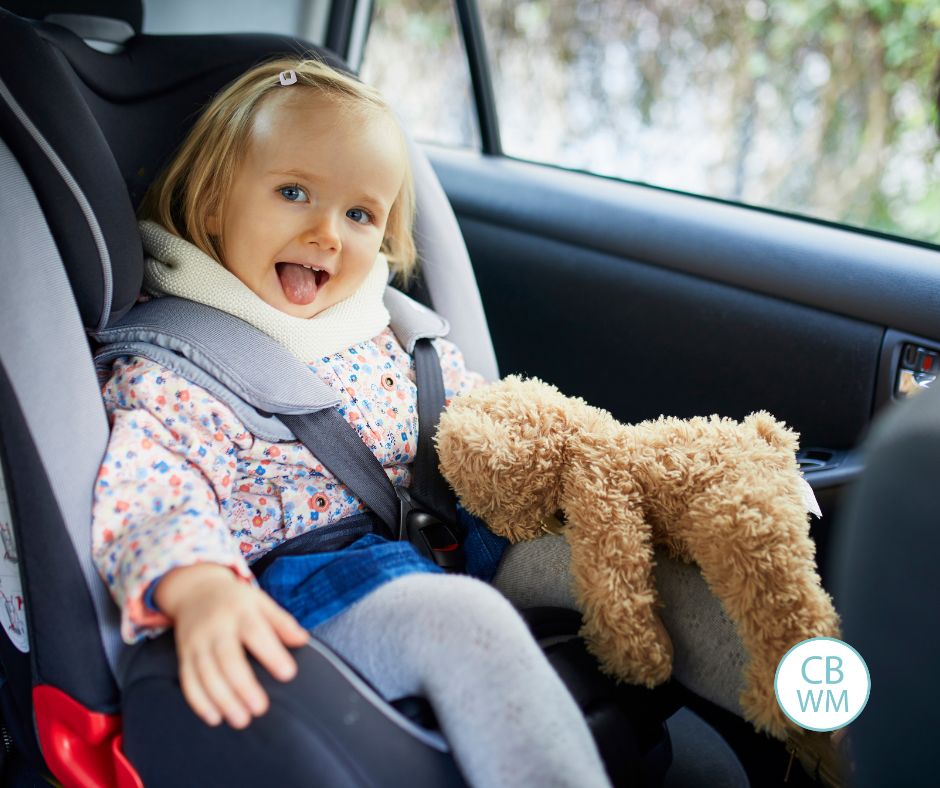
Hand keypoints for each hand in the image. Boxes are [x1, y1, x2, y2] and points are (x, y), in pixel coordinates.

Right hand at [155, 563, 309, 728]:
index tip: (288, 674)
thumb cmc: (236, 601)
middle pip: (227, 658)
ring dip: (223, 699)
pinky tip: (214, 717)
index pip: (256, 632)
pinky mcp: (184, 655)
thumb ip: (282, 622)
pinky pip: (188, 680)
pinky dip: (199, 701)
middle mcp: (216, 626)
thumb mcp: (261, 602)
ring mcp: (197, 641)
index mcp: (240, 610)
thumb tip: (303, 640)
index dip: (272, 654)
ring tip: (242, 719)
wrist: (195, 590)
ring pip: (206, 673)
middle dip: (243, 686)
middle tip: (261, 708)